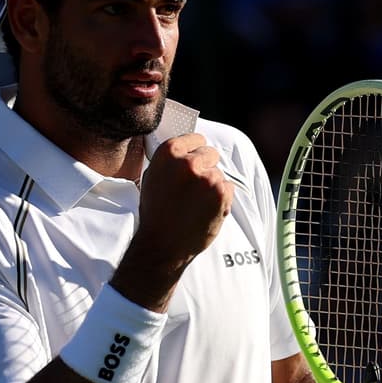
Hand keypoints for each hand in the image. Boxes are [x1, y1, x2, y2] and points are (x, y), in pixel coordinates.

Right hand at [115, 134, 232, 308]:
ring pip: (219, 173)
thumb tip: (186, 147)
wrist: (163, 245)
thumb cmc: (156, 213)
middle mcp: (188, 162)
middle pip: (211, 153)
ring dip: (212, 186)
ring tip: (196, 204)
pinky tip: (205, 210)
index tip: (194, 161)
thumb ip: (170, 160)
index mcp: (169, 153)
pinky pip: (229, 188)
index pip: (196, 138)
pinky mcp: (221, 193)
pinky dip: (222, 199)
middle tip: (194, 188)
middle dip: (206, 167)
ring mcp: (207, 177)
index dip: (195, 151)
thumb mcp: (152, 177)